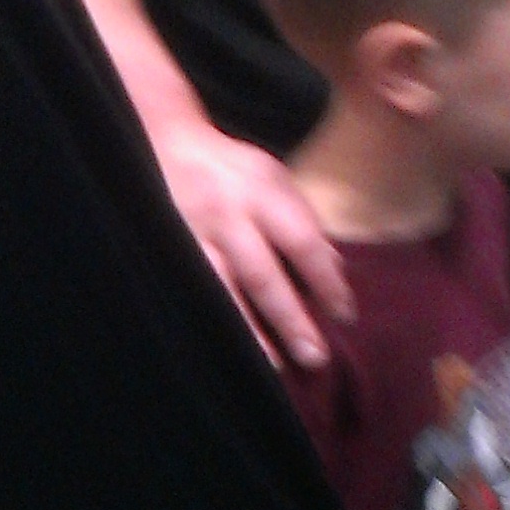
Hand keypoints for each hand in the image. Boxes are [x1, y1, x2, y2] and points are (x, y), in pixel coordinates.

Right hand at [151, 117, 351, 370]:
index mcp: (262, 191)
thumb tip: (335, 271)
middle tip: (316, 357)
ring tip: (273, 365)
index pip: (303, 243)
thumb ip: (304, 222)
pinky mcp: (168, 251)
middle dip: (291, 320)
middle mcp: (227, 215)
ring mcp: (191, 235)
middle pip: (263, 276)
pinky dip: (213, 321)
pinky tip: (227, 349)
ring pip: (222, 293)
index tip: (344, 315)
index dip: (327, 283)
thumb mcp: (275, 180)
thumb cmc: (231, 170)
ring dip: (249, 332)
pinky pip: (193, 293)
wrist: (166, 144)